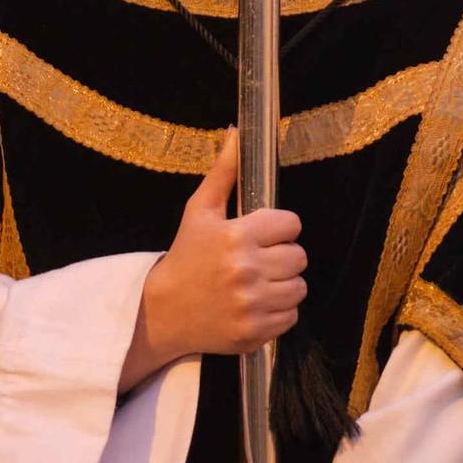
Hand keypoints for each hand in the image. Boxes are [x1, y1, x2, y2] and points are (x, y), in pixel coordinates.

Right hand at [119, 130, 306, 391]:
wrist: (163, 312)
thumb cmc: (185, 257)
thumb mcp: (199, 211)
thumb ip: (224, 172)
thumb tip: (237, 132)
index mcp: (237, 235)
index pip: (292, 224)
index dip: (279, 229)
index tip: (262, 235)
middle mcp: (247, 269)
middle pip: (300, 256)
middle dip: (282, 256)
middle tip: (259, 260)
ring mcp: (252, 303)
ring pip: (300, 287)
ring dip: (284, 284)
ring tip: (258, 282)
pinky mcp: (255, 331)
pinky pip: (291, 316)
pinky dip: (279, 311)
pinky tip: (256, 304)